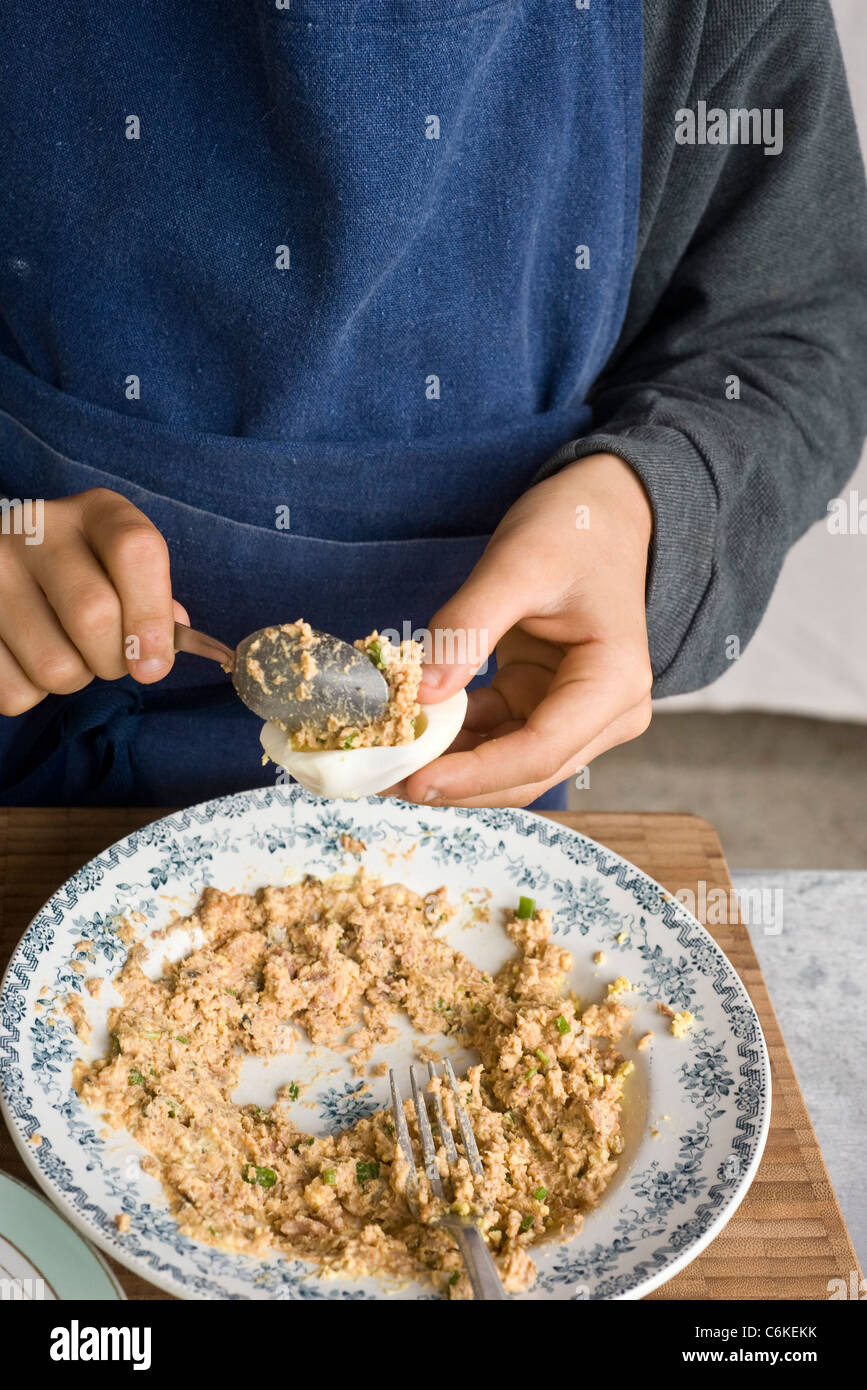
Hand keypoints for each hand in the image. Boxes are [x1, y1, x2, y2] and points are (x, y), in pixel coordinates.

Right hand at [0, 488, 186, 715]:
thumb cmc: (92, 574)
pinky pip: (14, 690)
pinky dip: (32, 693)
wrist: (17, 566)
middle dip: (114, 661)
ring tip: (68, 652)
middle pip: (93, 616)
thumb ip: (155, 605)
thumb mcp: (128, 571)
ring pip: (54, 665)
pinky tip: (30, 659)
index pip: (136, 550)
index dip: (152, 616)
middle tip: (112, 660)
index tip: (155, 664)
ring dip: (74, 679)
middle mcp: (37, 528)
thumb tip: (159, 653)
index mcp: (96, 511)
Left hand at [395, 453, 653, 806]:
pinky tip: (406, 733)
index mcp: (613, 683)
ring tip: (382, 761)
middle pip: (523, 774)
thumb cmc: (574, 528)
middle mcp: (606, 713)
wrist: (604, 511)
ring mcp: (577, 714)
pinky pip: (496, 737)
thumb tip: (421, 695)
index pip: (538, 751)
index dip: (472, 775)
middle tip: (380, 780)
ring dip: (448, 767)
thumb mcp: (517, 565)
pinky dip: (454, 740)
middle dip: (453, 783)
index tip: (410, 780)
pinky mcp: (546, 705)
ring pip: (506, 766)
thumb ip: (467, 628)